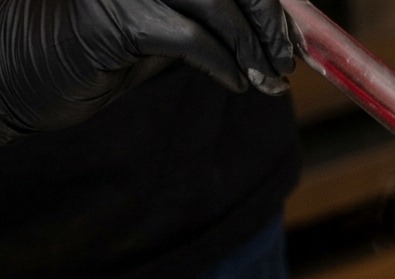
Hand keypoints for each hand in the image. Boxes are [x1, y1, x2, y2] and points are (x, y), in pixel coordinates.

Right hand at [0, 0, 293, 142]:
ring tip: (268, 80)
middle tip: (285, 62)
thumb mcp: (165, 28)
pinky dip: (223, 64)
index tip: (294, 34)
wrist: (31, 77)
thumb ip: (210, 20)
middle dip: (269, 20)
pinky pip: (189, 37)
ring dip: (253, 48)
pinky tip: (236, 84)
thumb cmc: (101, 54)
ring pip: (215, 2)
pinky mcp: (112, 17)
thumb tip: (274, 30)